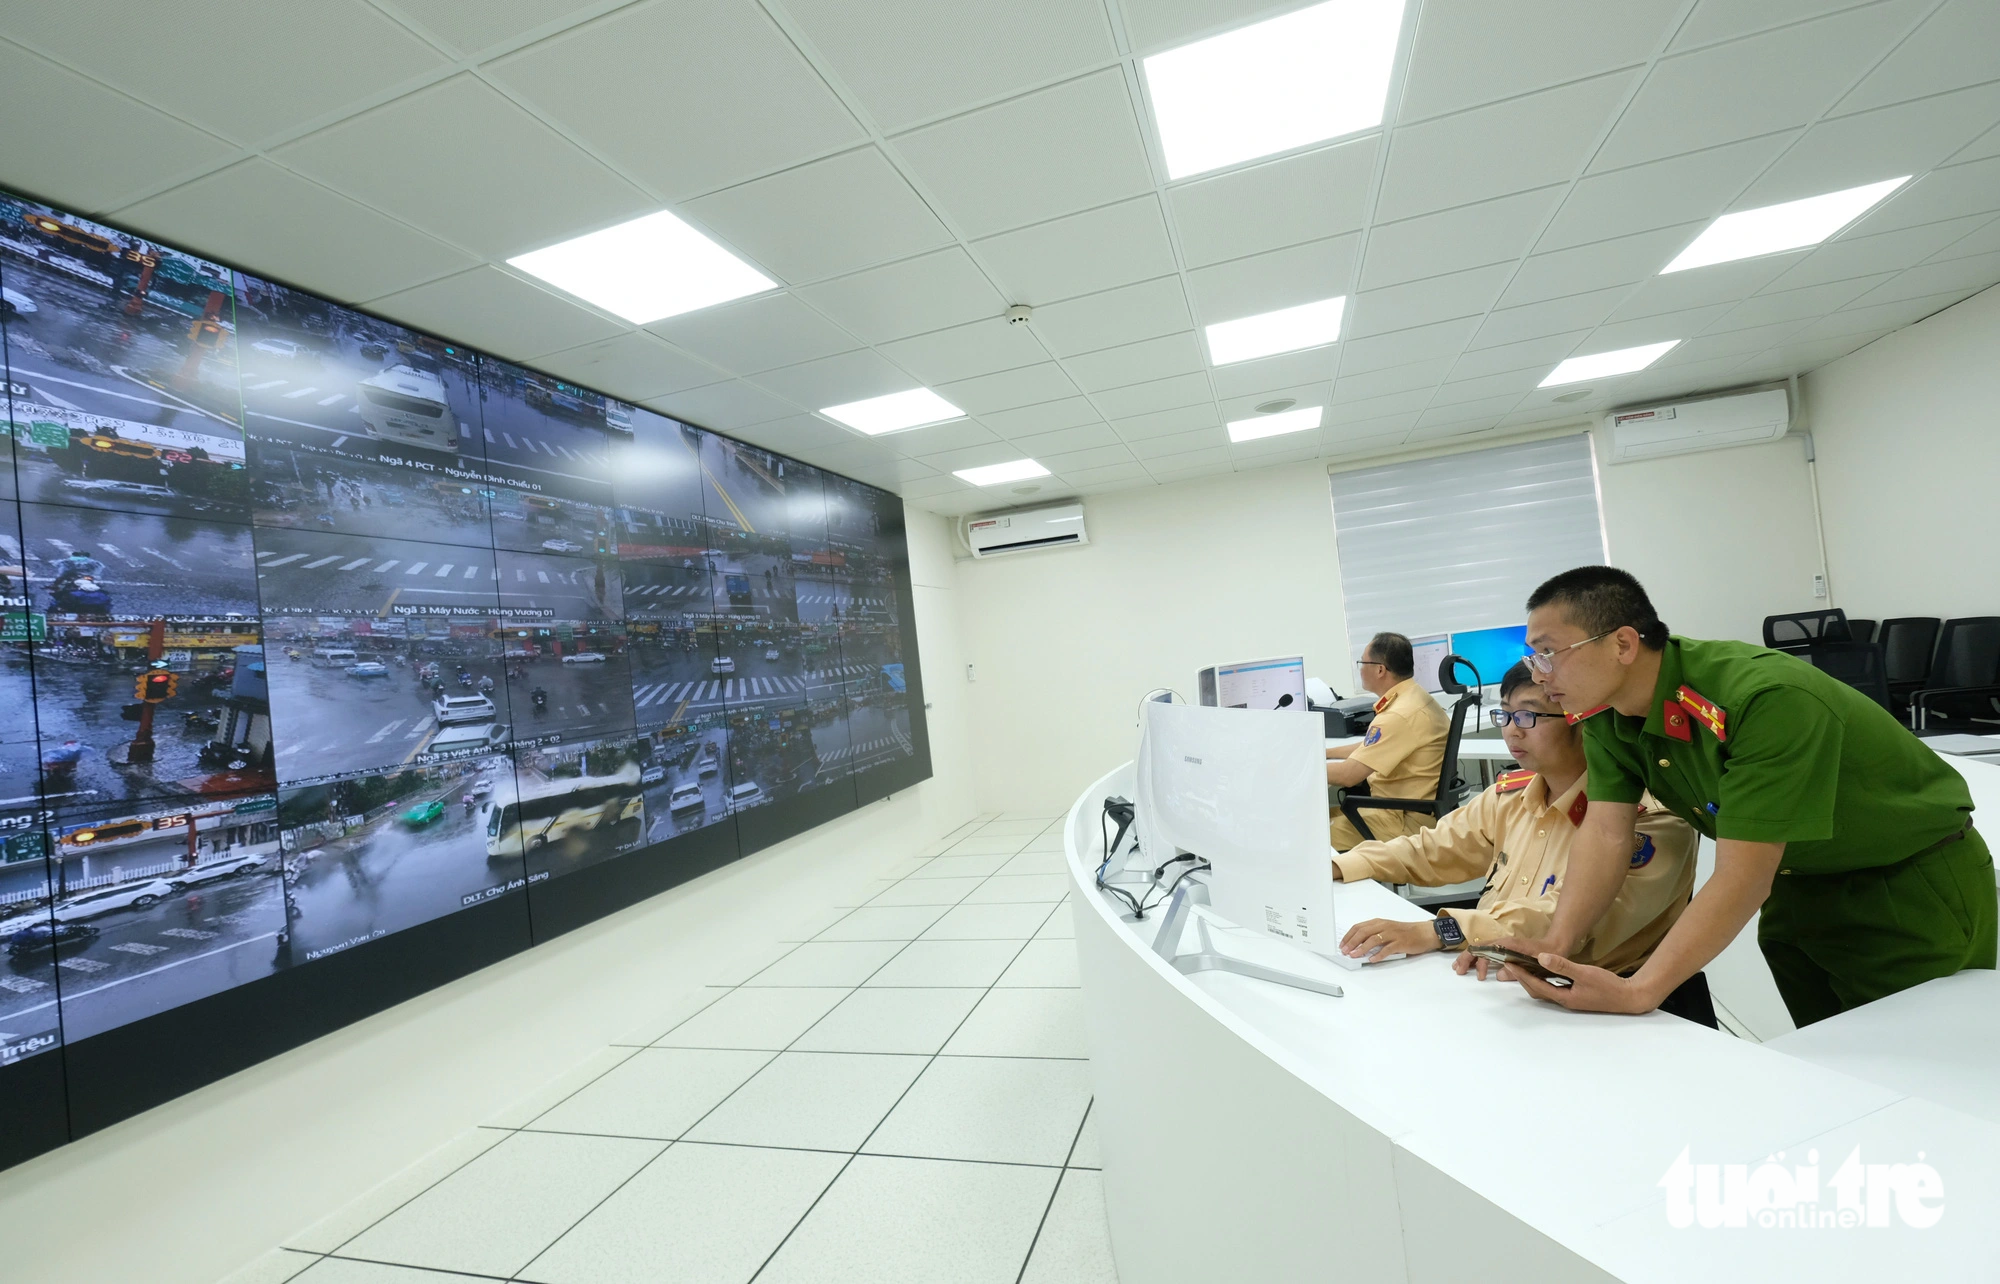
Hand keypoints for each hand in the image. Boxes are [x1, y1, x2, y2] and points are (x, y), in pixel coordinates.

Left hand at [1339, 917, 1437, 961]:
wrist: (1424, 932)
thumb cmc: (1404, 932)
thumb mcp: (1386, 930)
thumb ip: (1374, 935)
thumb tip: (1357, 946)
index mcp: (1379, 922)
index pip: (1359, 927)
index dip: (1348, 936)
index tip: (1342, 944)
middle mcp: (1384, 926)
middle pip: (1363, 932)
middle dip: (1352, 942)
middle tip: (1345, 951)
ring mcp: (1392, 934)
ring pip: (1373, 939)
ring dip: (1361, 948)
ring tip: (1354, 955)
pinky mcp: (1400, 943)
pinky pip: (1387, 949)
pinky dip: (1378, 955)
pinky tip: (1372, 959)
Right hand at [1451, 934, 1551, 980]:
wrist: (1555, 946)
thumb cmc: (1545, 954)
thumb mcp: (1532, 964)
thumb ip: (1516, 970)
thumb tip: (1498, 975)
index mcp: (1506, 944)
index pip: (1484, 949)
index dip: (1478, 962)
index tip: (1480, 977)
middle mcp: (1502, 942)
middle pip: (1478, 947)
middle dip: (1466, 959)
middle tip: (1458, 971)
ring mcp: (1503, 945)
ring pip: (1481, 949)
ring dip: (1470, 958)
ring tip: (1460, 967)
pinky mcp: (1505, 949)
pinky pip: (1487, 951)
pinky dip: (1478, 958)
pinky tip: (1474, 965)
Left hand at [1506, 954, 1656, 1014]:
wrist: (1629, 997)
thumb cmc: (1608, 986)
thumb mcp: (1585, 972)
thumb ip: (1563, 966)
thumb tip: (1541, 958)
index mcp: (1564, 997)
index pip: (1536, 986)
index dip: (1522, 975)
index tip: (1510, 965)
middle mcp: (1564, 1001)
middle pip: (1537, 991)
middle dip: (1523, 979)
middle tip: (1512, 966)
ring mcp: (1570, 1000)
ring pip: (1545, 991)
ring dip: (1532, 981)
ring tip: (1523, 968)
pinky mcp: (1576, 996)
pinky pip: (1554, 989)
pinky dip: (1544, 981)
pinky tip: (1545, 972)